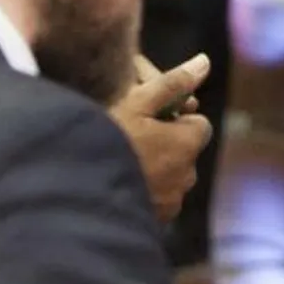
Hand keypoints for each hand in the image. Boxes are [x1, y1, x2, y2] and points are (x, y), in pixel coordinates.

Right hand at [109, 54, 213, 221]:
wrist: (78, 193)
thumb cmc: (109, 140)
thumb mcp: (138, 102)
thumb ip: (173, 82)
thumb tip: (204, 62)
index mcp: (188, 144)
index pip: (199, 124)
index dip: (177, 116)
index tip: (151, 114)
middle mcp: (187, 175)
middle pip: (184, 150)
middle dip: (166, 142)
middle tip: (131, 133)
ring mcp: (171, 203)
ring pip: (170, 176)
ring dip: (155, 167)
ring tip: (121, 157)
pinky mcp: (154, 222)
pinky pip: (156, 199)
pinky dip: (144, 190)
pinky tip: (119, 180)